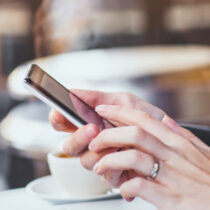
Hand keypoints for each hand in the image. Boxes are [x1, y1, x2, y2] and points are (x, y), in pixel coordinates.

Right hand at [49, 89, 164, 169]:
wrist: (166, 135)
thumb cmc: (145, 116)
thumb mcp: (123, 101)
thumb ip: (97, 97)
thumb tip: (73, 91)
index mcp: (90, 123)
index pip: (64, 124)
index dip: (57, 119)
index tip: (59, 113)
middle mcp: (92, 142)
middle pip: (69, 146)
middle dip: (78, 137)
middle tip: (92, 129)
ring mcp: (102, 158)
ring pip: (85, 160)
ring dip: (98, 151)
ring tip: (117, 142)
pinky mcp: (113, 173)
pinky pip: (104, 174)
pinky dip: (113, 165)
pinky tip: (124, 156)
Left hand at [89, 105, 209, 209]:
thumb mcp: (200, 152)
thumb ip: (182, 135)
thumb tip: (165, 121)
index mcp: (177, 142)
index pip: (143, 119)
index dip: (119, 112)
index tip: (102, 109)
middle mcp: (173, 155)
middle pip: (135, 135)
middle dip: (109, 135)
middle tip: (95, 142)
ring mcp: (172, 176)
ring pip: (133, 158)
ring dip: (111, 161)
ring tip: (100, 166)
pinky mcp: (171, 199)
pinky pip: (140, 186)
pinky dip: (125, 186)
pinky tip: (122, 188)